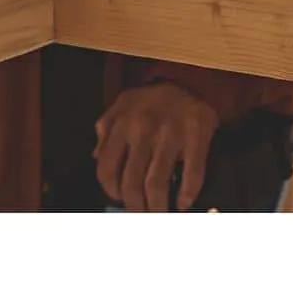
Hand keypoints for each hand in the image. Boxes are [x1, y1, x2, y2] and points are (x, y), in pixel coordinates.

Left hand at [93, 82, 219, 211]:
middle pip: (131, 182)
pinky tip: (183, 203)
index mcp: (122, 124)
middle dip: (135, 206)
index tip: (119, 199)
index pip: (106, 169)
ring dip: (157, 207)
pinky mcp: (197, 136)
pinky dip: (187, 195)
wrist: (190, 78)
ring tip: (159, 213)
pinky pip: (192, 175)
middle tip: (141, 213)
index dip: (111, 191)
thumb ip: (105, 130)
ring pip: (157, 183)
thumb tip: (96, 157)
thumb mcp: (122, 105)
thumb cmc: (152, 97)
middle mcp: (143, 129)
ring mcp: (171, 133)